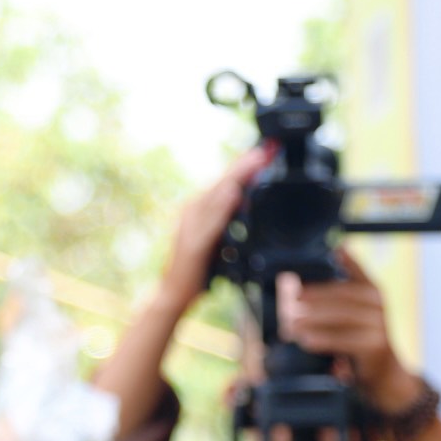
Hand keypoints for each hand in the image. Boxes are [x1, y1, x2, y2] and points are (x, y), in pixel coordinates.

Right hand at [156, 147, 270, 311]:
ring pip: (217, 194)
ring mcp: (191, 225)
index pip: (225, 181)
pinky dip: (223, 205)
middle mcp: (193, 211)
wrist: (172, 294)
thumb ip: (225, 218)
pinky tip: (235, 193)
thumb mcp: (216, 239)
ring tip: (256, 160)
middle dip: (246, 163)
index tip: (266, 151)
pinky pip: (211, 221)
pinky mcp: (193, 243)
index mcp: (199, 209)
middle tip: (268, 147)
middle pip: (223, 181)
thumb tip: (242, 199)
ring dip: (238, 176)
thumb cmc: (195, 269)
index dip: (245, 165)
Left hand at [274, 255, 417, 412]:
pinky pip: (344, 340)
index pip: (357, 270)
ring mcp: (380, 326)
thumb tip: (309, 280)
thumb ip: (336, 299)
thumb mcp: (352, 317)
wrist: (387, 378)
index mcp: (373, 293)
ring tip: (290, 322)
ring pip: (342, 316)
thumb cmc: (362, 345)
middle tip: (291, 298)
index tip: (329, 251)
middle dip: (315, 295)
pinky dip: (323, 339)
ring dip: (313, 318)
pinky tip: (305, 340)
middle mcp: (379, 306)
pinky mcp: (376, 348)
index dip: (345, 259)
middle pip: (343, 294)